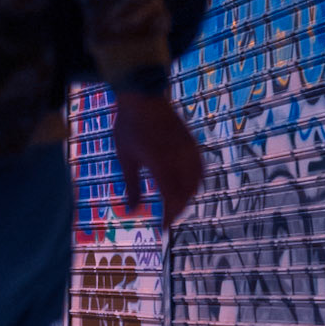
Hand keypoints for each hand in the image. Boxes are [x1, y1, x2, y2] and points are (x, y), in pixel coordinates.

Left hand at [111, 89, 202, 223]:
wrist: (142, 96)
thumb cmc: (128, 127)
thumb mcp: (125, 158)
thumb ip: (131, 186)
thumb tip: (131, 211)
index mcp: (160, 163)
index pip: (171, 198)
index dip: (169, 216)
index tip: (163, 229)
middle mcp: (177, 157)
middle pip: (186, 193)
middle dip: (178, 209)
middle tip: (167, 220)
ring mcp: (187, 149)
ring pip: (196, 181)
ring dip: (188, 197)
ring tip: (176, 206)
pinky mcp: (190, 142)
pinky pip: (199, 167)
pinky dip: (196, 181)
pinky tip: (187, 186)